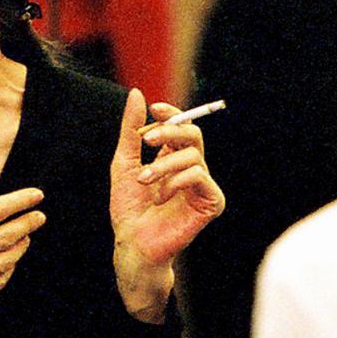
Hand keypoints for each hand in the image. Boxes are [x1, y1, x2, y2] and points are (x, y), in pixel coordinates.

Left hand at [109, 90, 224, 321]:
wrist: (133, 242)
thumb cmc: (129, 208)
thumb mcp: (125, 162)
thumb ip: (131, 131)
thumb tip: (137, 94)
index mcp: (173, 157)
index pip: (181, 126)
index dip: (171, 114)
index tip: (154, 108)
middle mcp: (191, 168)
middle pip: (193, 134)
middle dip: (170, 132)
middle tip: (147, 140)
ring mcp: (202, 185)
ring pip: (192, 156)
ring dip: (164, 165)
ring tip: (145, 180)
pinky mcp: (211, 202)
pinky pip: (200, 177)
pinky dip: (177, 181)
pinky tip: (161, 196)